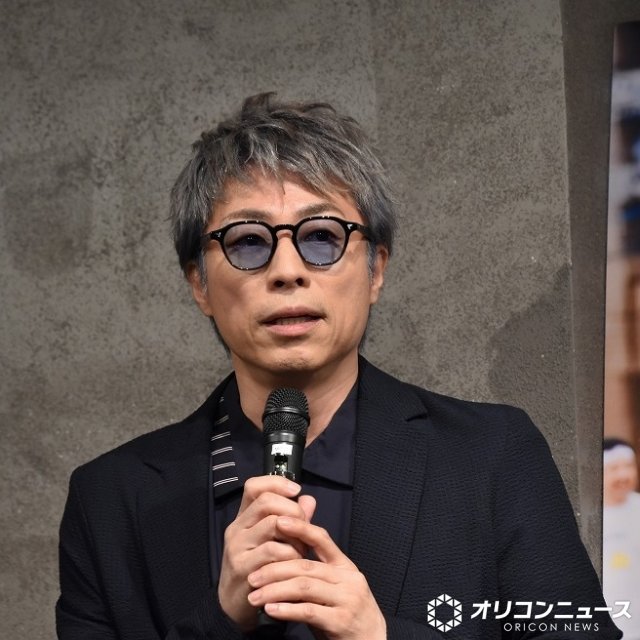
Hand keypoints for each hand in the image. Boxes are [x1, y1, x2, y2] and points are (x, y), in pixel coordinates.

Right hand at [218, 476, 315, 630]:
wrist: (233, 607)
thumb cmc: (258, 569)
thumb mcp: (271, 541)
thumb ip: (291, 520)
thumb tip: (308, 499)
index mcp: (243, 518)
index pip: (254, 486)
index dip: (277, 482)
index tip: (296, 489)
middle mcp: (237, 529)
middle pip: (266, 501)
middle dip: (293, 510)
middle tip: (303, 526)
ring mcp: (238, 547)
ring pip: (273, 524)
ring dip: (295, 536)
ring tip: (300, 549)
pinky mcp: (243, 568)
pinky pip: (275, 552)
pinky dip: (291, 555)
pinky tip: (294, 565)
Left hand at [246, 517, 385, 639]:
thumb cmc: (345, 612)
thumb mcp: (334, 585)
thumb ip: (315, 568)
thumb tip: (288, 546)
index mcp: (344, 565)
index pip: (322, 538)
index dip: (300, 528)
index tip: (278, 521)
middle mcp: (348, 578)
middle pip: (305, 566)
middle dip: (275, 569)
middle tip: (253, 577)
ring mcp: (347, 599)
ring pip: (304, 587)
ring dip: (275, 591)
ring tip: (255, 596)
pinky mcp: (341, 621)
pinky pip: (308, 611)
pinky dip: (287, 610)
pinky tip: (271, 610)